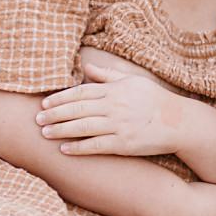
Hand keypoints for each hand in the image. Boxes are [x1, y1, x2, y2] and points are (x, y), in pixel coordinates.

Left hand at [37, 63, 187, 157]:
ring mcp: (119, 125)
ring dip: (61, 130)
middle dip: (55, 114)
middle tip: (37, 119)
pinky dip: (79, 147)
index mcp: (114, 90)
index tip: (45, 103)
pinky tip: (64, 149)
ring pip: (83, 127)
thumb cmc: (155, 100)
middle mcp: (114, 106)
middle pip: (77, 109)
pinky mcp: (124, 144)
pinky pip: (96, 145)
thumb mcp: (132, 81)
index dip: (61, 98)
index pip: (81, 92)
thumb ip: (108, 75)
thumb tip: (86, 67)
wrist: (178, 122)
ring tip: (44, 133)